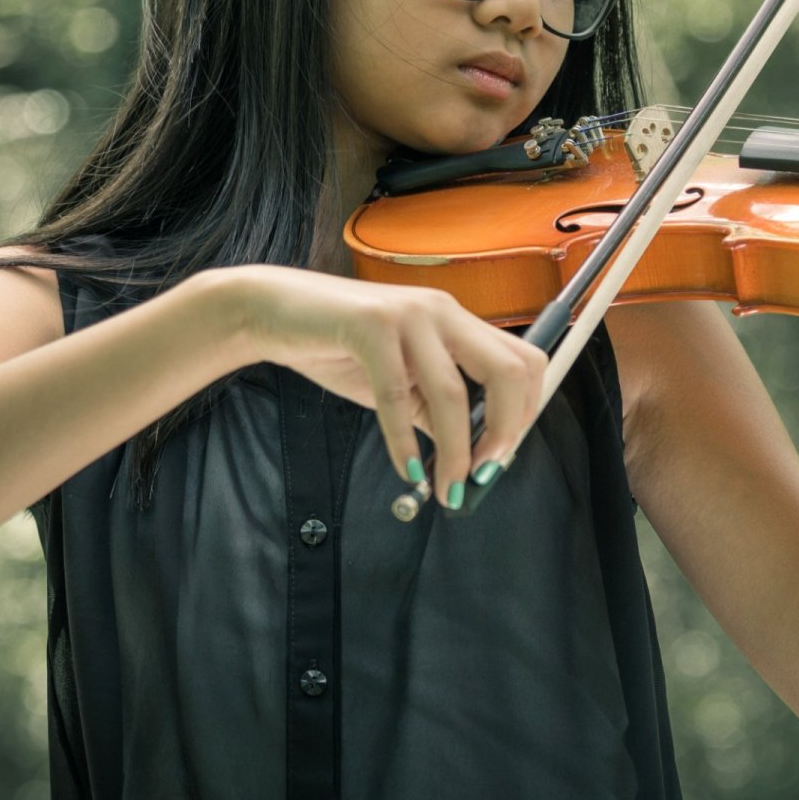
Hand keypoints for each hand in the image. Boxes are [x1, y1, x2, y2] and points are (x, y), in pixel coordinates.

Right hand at [213, 266, 545, 509]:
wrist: (272, 312)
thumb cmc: (339, 347)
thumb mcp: (400, 384)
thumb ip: (436, 411)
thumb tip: (472, 457)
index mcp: (457, 321)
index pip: (525, 361)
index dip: (526, 413)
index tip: (501, 456)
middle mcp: (443, 311)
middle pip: (510, 371)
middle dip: (507, 432)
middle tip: (485, 474)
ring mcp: (409, 315)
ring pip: (454, 393)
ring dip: (456, 452)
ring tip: (446, 488)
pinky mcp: (370, 325)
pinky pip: (397, 396)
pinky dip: (405, 444)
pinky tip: (407, 471)